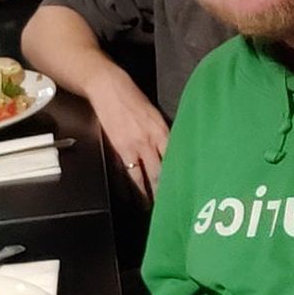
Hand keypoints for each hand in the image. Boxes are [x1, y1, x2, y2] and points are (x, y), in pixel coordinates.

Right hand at [90, 83, 169, 202]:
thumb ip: (162, 131)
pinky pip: (127, 172)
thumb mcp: (153, 113)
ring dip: (148, 193)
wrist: (108, 87)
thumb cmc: (130, 96)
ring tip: (151, 207)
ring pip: (145, 176)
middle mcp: (151, 140)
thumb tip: (170, 148)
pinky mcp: (120, 148)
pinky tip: (132, 195)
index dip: (180, 175)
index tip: (185, 187)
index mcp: (163, 129)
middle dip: (165, 190)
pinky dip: (131, 185)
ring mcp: (135, 146)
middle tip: (170, 205)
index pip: (175, 157)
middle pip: (162, 171)